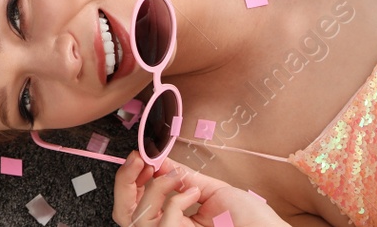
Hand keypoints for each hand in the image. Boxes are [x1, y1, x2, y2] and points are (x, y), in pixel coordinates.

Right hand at [113, 153, 285, 225]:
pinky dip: (176, 201)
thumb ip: (183, 177)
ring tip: (179, 179)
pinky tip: (194, 195)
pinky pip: (163, 221)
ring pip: (137, 218)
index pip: (135, 203)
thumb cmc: (253, 221)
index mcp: (175, 218)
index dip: (128, 179)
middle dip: (125, 183)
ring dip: (155, 188)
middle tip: (141, 161)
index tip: (138, 157)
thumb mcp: (213, 190)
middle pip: (123, 214)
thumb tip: (158, 159)